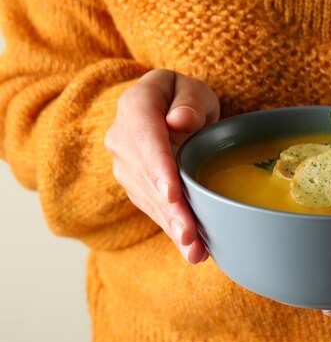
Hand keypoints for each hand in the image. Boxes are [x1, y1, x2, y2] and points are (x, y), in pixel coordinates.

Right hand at [104, 69, 219, 263]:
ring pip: (148, 199)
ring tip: (196, 251)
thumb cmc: (187, 100)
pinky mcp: (136, 187)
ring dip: (172, 226)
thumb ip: (190, 101)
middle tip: (190, 235)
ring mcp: (126, 165)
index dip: (157, 165)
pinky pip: (153, 210)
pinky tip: (192, 251)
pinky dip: (173, 230)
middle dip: (169, 208)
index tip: (172, 193)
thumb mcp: (195, 90)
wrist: (171, 112)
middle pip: (145, 176)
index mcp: (136, 104)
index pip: (143, 136)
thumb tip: (180, 120)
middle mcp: (122, 137)